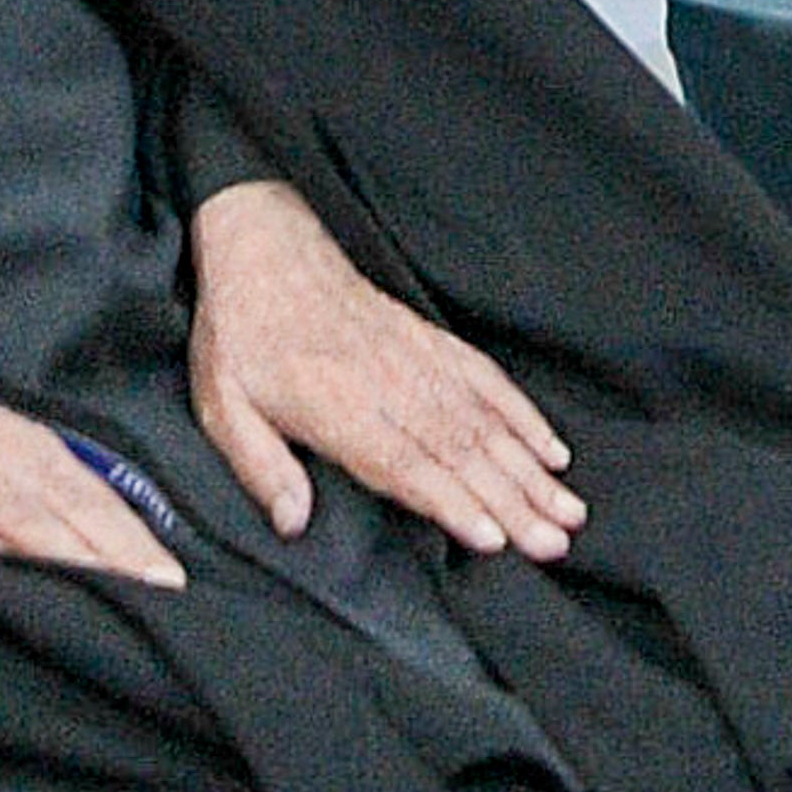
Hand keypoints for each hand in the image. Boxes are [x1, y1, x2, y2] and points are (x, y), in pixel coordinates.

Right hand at [0, 336, 182, 588]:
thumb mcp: (4, 441)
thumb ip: (49, 485)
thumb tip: (105, 536)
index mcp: (40, 453)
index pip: (103, 503)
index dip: (139, 543)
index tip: (177, 582)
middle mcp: (16, 470)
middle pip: (83, 523)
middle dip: (126, 565)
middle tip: (167, 606)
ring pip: (39, 538)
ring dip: (82, 574)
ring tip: (119, 616)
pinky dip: (1, 578)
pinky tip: (27, 608)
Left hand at [187, 178, 585, 562]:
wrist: (266, 250)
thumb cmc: (241, 337)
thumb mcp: (222, 404)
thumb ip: (259, 467)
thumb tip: (293, 524)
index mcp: (336, 407)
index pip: (405, 465)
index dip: (452, 502)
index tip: (494, 537)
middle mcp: (388, 385)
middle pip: (461, 452)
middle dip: (514, 501)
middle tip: (556, 542)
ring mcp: (417, 360)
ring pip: (484, 423)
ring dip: (531, 470)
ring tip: (569, 510)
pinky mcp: (431, 342)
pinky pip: (487, 380)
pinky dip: (524, 416)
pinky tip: (553, 449)